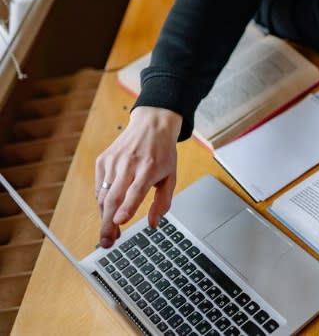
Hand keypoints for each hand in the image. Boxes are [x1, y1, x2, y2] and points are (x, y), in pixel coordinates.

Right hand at [95, 106, 181, 247]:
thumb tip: (153, 224)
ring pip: (104, 195)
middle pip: (114, 198)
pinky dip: (103, 201)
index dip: (127, 207)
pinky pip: (99, 187)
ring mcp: (113, 162)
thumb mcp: (170, 176)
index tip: (119, 222)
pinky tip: (109, 210)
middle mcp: (129, 164)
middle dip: (107, 223)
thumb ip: (163, 202)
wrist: (152, 124)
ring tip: (109, 233)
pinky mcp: (103, 160)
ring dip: (104, 217)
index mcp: (149, 168)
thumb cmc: (163, 152)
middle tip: (107, 242)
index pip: (136, 190)